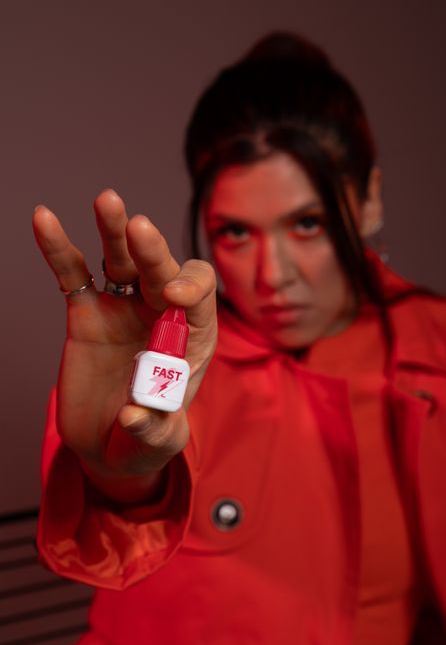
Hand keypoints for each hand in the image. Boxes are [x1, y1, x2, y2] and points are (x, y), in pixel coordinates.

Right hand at [34, 189, 216, 504]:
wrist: (106, 442)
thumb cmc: (143, 441)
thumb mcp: (157, 444)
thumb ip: (155, 431)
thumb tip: (134, 414)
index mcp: (191, 339)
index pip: (200, 300)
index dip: (191, 290)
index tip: (173, 297)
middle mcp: (161, 314)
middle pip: (162, 270)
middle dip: (153, 251)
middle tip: (138, 229)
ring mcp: (122, 308)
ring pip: (121, 260)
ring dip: (114, 231)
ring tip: (108, 200)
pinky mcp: (86, 311)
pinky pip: (73, 273)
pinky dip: (59, 248)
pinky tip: (44, 218)